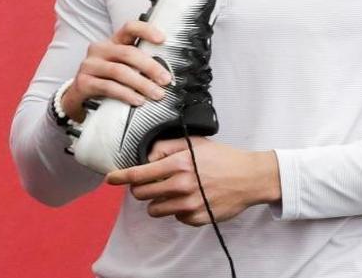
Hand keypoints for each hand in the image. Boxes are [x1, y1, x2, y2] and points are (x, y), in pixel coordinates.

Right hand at [60, 20, 171, 121]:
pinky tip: (138, 100)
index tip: (163, 39)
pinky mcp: (84, 82)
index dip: (146, 30)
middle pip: (128, 53)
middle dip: (150, 67)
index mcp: (113, 42)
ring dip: (142, 84)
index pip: (129, 28)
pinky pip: (109, 87)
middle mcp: (100, 49)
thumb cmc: (107, 79)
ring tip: (156, 93)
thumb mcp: (123, 67)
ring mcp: (89, 65)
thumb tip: (166, 72)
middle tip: (165, 79)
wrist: (79, 96)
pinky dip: (126, 94)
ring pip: (120, 71)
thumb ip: (140, 64)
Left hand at [105, 138, 281, 225]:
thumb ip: (167, 147)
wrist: (250, 177)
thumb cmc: (223, 159)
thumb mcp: (195, 144)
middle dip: (142, 189)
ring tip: (175, 191)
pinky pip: (176, 218)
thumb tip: (147, 158)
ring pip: (155, 210)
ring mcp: (189, 204)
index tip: (111, 178)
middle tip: (153, 183)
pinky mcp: (197, 218)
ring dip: (159, 201)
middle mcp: (182, 185)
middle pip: (142, 195)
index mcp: (179, 164)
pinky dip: (179, 210)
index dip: (121, 177)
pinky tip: (193, 199)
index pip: (139, 174)